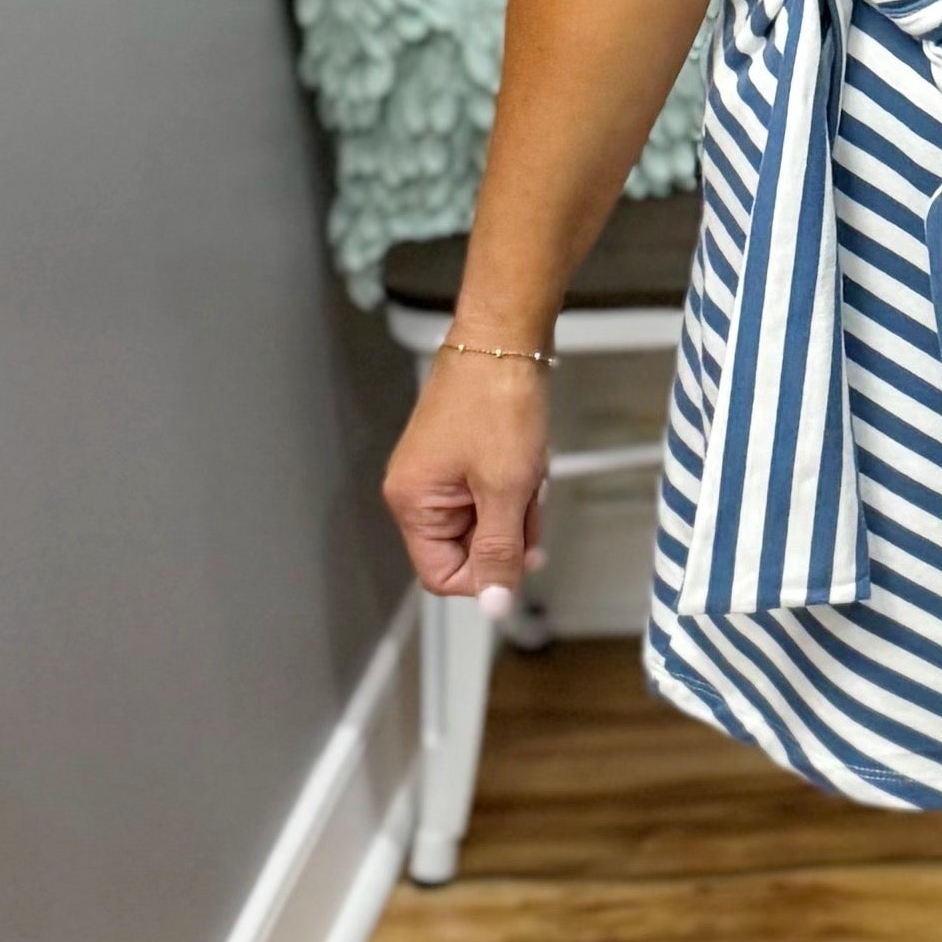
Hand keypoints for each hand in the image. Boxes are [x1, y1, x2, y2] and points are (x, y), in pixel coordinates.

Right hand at [383, 350, 549, 598]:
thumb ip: (499, 551)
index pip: (441, 575)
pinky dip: (517, 482)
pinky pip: (492, 491)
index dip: (486, 574)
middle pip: (467, 548)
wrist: (506, 337)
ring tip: (529, 466)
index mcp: (412, 502)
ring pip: (487, 519)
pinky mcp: (461, 454)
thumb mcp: (505, 488)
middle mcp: (416, 490)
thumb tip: (494, 604)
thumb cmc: (498, 401)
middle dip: (508, 529)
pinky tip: (529, 455)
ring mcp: (439, 471)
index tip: (521, 554)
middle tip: (529, 496)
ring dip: (518, 503)